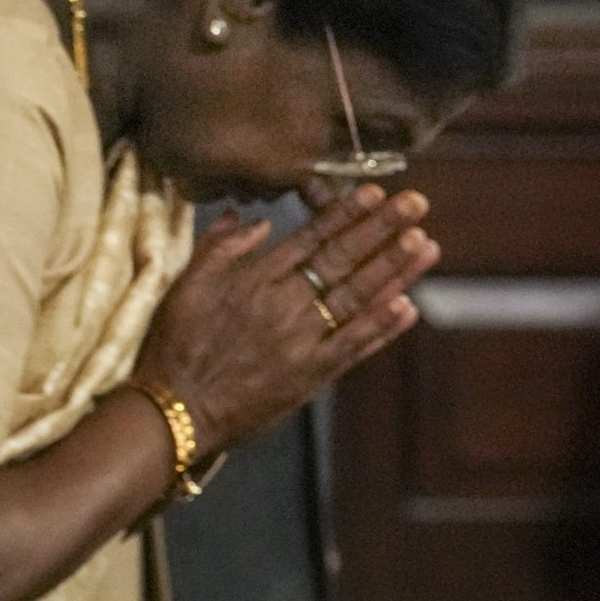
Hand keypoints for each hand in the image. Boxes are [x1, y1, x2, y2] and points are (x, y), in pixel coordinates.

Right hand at [131, 183, 437, 459]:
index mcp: (254, 278)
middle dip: (381, 230)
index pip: (310, 238)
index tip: (375, 192)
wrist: (178, 408)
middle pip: (341, 260)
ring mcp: (302, 339)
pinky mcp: (312, 374)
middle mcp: (284, 303)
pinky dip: (383, 325)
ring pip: (357, 297)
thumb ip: (219, 246)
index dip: (345, 214)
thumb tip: (254, 218)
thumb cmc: (175, 342)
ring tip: (424, 243)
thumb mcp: (184, 283)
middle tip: (416, 204)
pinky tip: (408, 305)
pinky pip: (355, 344)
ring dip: (394, 270)